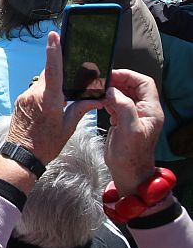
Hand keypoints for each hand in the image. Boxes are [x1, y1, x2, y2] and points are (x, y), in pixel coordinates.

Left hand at [5, 32, 102, 164]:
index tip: (54, 35)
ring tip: (59, 105)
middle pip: (48, 74)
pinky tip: (47, 110)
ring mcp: (24, 97)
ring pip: (41, 83)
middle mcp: (34, 94)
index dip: (54, 50)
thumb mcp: (68, 127)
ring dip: (51, 87)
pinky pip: (34, 92)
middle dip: (59, 74)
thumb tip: (97, 99)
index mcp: (49, 99)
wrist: (21, 156)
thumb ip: (80, 109)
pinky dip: (43, 94)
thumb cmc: (46, 144)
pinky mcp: (20, 101)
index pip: (52, 69)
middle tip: (70, 83)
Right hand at [103, 69, 163, 195]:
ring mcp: (133, 115)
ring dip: (111, 90)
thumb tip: (111, 91)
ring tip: (98, 90)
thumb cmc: (131, 154)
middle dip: (118, 81)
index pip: (144, 83)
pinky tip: (99, 101)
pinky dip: (107, 99)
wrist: (128, 172)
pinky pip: (116, 103)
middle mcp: (144, 111)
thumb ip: (123, 106)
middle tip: (102, 81)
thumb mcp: (130, 129)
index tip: (112, 75)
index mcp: (151, 110)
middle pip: (133, 86)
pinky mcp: (123, 120)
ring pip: (123, 93)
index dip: (129, 75)